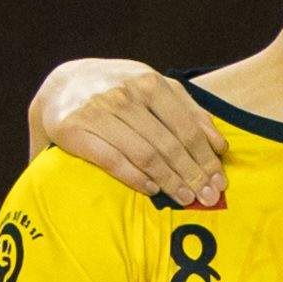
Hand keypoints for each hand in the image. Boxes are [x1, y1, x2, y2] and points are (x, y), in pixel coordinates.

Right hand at [36, 61, 224, 204]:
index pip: (187, 128)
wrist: (62, 84)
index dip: (206, 159)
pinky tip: (152, 190)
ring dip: (169, 182)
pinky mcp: (74, 130)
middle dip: (193, 175)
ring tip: (185, 198)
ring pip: (143, 155)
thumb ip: (189, 111)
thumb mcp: (155, 87)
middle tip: (207, 197)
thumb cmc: (119, 89)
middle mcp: (123, 95)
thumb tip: (219, 146)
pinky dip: (136, 179)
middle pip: (168, 145)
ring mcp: (97, 112)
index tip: (220, 182)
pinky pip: (112, 161)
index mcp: (148, 82)